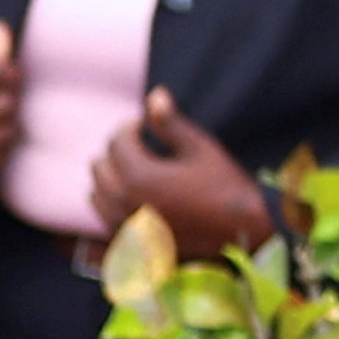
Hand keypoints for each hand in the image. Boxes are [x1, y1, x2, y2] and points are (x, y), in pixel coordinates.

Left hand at [86, 89, 273, 259]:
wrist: (242, 233)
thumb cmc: (224, 188)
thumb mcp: (200, 149)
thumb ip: (171, 123)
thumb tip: (155, 94)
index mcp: (139, 176)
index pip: (117, 140)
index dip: (130, 127)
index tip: (144, 124)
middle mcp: (124, 202)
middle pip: (100, 166)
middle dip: (118, 151)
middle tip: (141, 147)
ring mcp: (124, 226)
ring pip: (97, 193)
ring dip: (111, 178)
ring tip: (135, 172)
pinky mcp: (130, 244)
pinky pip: (104, 217)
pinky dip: (111, 203)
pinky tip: (132, 197)